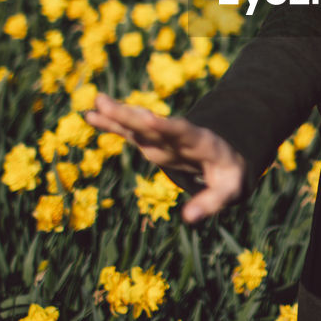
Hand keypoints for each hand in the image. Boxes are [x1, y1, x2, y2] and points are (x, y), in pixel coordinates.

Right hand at [85, 93, 244, 223]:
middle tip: (107, 103)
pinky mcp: (152, 141)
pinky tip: (91, 115)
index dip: (166, 127)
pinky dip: (112, 124)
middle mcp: (178, 134)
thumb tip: (189, 218)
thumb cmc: (228, 175)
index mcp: (201, 141)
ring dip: (118, 114)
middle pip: (153, 124)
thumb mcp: (229, 190)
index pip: (182, 132)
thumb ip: (211, 202)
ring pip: (138, 124)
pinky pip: (130, 131)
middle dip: (131, 115)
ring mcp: (163, 136)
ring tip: (96, 103)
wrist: (226, 156)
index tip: (150, 120)